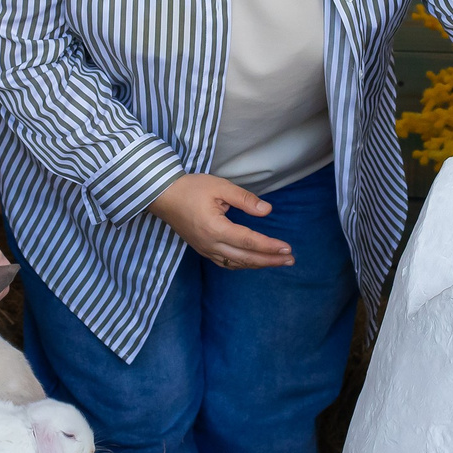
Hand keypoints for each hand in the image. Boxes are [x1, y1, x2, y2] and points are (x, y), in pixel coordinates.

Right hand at [149, 174, 294, 269]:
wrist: (163, 196)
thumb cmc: (191, 188)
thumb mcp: (220, 187)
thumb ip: (245, 200)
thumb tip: (267, 211)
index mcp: (216, 229)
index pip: (249, 242)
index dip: (270, 246)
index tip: (287, 248)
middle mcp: (210, 244)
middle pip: (245, 258)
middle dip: (269, 260)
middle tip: (289, 259)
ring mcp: (205, 249)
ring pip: (236, 264)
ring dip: (258, 264)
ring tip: (277, 262)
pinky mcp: (202, 249)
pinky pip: (225, 263)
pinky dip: (242, 264)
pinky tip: (253, 262)